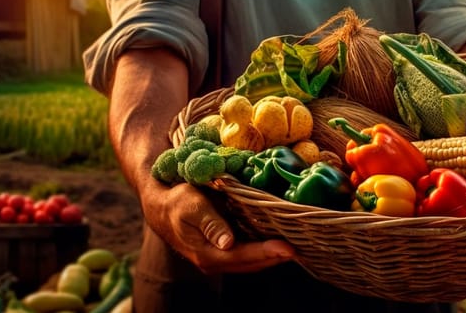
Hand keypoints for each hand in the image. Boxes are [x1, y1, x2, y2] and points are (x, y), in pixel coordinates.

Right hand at [141, 182, 295, 273]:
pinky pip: (249, 254)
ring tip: (298, 246)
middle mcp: (215, 261)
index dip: (266, 253)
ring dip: (274, 256)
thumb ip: (210, 223)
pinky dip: (265, 250)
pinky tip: (281, 241)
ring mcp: (221, 258)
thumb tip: (227, 243)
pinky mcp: (226, 251)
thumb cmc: (177, 202)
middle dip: (277, 257)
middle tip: (303, 247)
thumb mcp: (191, 206)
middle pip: (252, 264)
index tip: (288, 248)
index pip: (242, 256)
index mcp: (206, 253)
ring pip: (253, 262)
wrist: (162, 206)